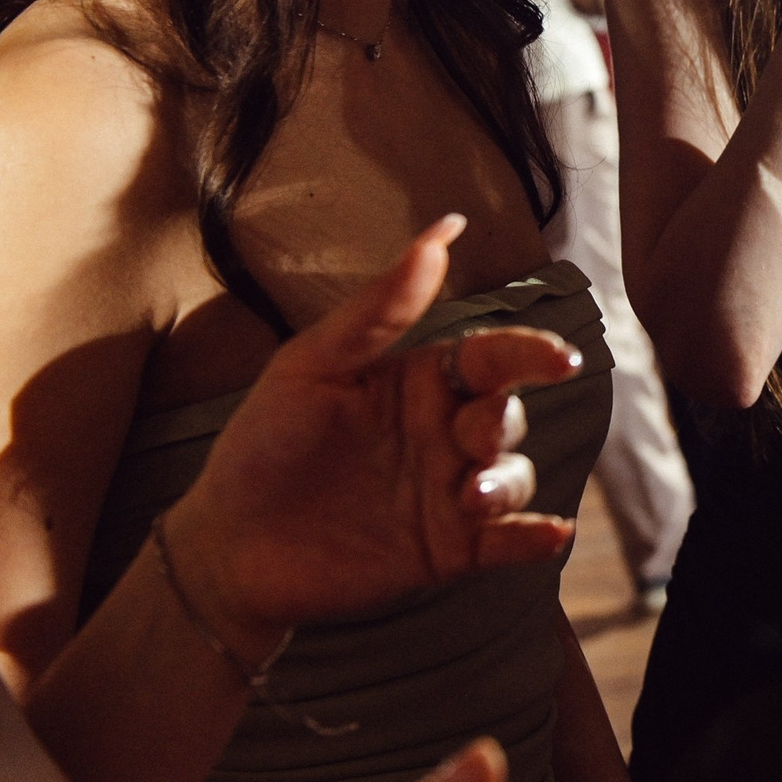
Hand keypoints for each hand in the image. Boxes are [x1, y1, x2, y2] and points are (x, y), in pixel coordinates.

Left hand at [161, 218, 583, 655]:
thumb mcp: (311, 366)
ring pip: (514, 475)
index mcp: (421, 383)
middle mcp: (445, 434)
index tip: (558, 358)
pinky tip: (549, 534)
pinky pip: (508, 543)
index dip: (530, 352)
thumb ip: (379, 309)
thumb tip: (440, 232)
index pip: (492, 357)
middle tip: (475, 435)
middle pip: (507, 414)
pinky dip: (536, 539)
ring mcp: (449, 493)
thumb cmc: (262, 444)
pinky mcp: (447, 550)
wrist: (224, 547)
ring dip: (510, 482)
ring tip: (473, 498)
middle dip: (504, 422)